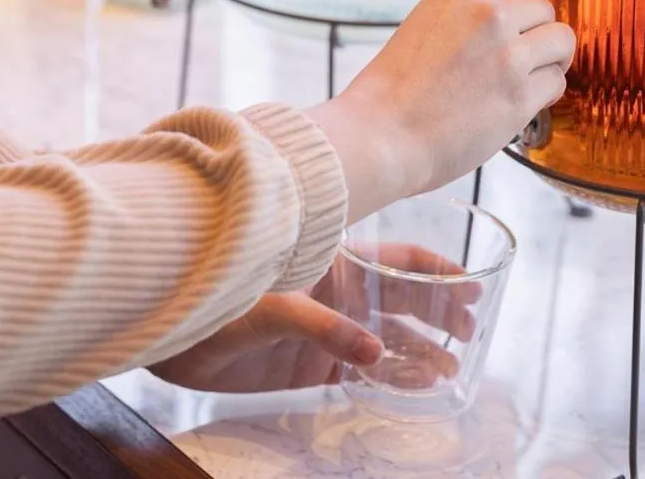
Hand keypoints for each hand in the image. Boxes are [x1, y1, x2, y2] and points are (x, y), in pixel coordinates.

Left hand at [149, 245, 477, 393]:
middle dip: (439, 313)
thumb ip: (319, 326)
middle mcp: (335, 292)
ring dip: (420, 350)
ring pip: (387, 337)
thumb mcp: (270, 305)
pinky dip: (390, 377)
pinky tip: (414, 386)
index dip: (435, 269)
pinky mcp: (309, 363)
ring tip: (451, 368)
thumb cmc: (217, 298)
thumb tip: (371, 354)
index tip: (470, 284)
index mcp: (331, 261)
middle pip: (401, 299)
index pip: (396, 259)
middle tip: (470, 331)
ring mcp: (326, 328)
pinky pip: (361, 369)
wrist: (174, 335)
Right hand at [309, 0, 573, 221]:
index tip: (485, 49)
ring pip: (561, 42)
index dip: (502, 24)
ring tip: (526, 83)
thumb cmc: (390, 94)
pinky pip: (556, 82)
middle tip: (521, 61)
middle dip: (535, 35)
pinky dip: (543, 95)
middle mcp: (488, 12)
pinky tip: (519, 106)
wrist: (378, 136)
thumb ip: (463, 25)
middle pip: (542, 10)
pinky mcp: (522, 94)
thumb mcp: (421, 30)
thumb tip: (505, 38)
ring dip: (548, 63)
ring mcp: (509, 52)